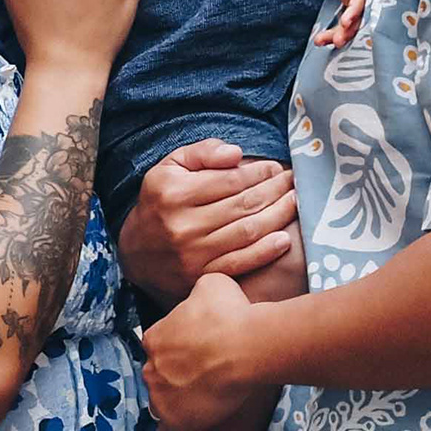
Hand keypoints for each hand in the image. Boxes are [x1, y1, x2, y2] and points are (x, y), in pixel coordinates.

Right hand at [117, 140, 299, 303]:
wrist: (135, 253)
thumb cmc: (160, 202)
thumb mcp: (169, 167)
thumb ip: (202, 153)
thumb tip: (236, 153)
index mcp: (174, 194)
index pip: (230, 180)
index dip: (259, 173)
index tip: (275, 167)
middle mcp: (182, 225)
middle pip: (243, 205)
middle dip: (275, 190)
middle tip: (293, 181)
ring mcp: (193, 255)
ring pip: (247, 232)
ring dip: (278, 215)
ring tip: (295, 201)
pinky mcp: (201, 277)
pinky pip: (241, 263)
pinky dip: (266, 251)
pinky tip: (285, 239)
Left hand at [142, 271, 272, 430]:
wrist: (247, 346)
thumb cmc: (232, 313)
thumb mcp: (211, 285)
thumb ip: (198, 294)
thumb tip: (202, 296)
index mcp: (155, 338)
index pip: (159, 346)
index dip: (179, 350)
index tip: (198, 352)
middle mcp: (151, 368)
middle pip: (159, 375)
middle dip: (176, 376)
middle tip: (206, 376)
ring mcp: (161, 397)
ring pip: (162, 403)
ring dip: (177, 404)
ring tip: (201, 405)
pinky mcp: (176, 421)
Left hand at [311, 0, 372, 46]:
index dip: (355, 10)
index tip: (345, 21)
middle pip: (361, 15)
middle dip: (349, 30)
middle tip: (336, 41)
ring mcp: (361, 2)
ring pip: (354, 23)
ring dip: (340, 34)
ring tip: (320, 42)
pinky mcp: (354, 7)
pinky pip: (347, 22)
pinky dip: (336, 32)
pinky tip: (321, 40)